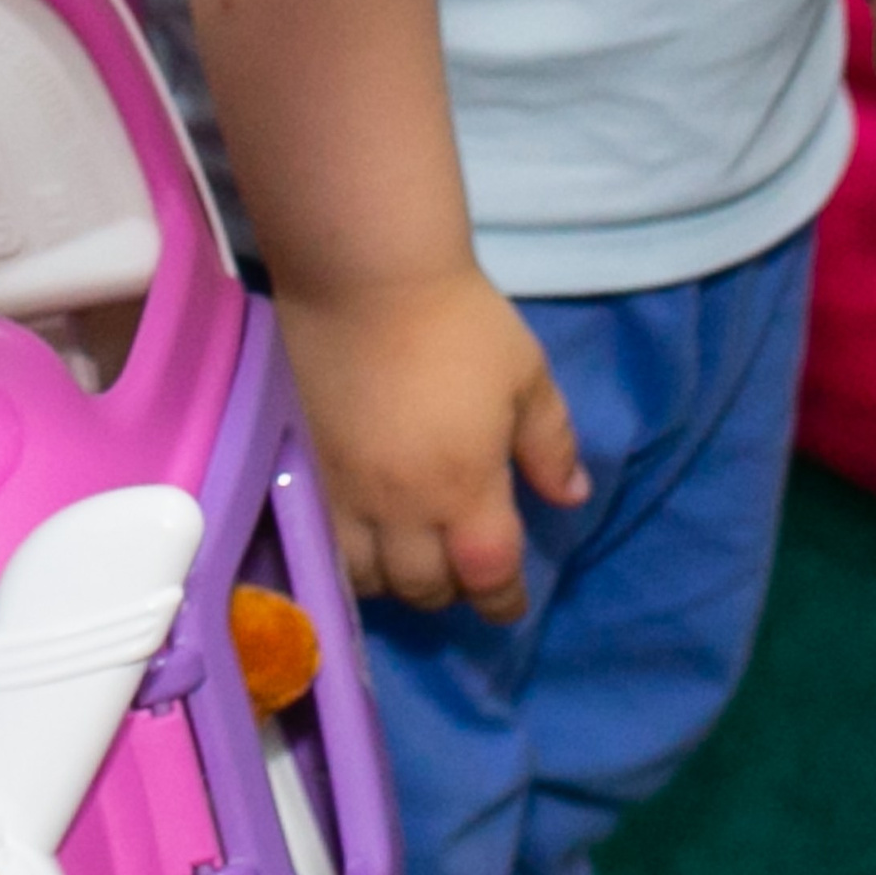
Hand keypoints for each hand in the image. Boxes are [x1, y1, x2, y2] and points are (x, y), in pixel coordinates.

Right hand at [273, 265, 587, 620]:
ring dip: (393, 578)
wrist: (361, 273)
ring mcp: (346, 490)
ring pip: (366, 577)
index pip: (488, 577)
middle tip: (459, 564)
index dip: (503, 600)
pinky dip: (345, 555)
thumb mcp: (525, 372)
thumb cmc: (454, 319)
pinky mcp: (304, 466)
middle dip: (450, 587)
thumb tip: (571, 498)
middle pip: (425, 587)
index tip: (509, 601)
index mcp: (465, 486)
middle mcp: (403, 505)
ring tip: (404, 554)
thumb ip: (551, 442)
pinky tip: (355, 535)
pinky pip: (321, 540)